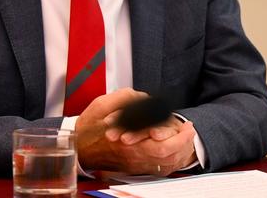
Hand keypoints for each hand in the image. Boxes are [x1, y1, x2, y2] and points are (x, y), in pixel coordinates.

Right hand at [76, 90, 196, 174]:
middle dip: (183, 142)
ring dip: (178, 151)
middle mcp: (132, 153)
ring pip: (164, 163)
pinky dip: (169, 159)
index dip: (178, 134)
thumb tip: (145, 98)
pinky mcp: (133, 166)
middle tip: (189, 130)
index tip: (187, 124)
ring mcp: (133, 162)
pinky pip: (157, 168)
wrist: (76, 146)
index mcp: (127, 137)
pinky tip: (173, 148)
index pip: (161, 140)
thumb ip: (127, 98)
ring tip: (185, 137)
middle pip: (166, 154)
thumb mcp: (104, 103)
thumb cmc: (89, 125)